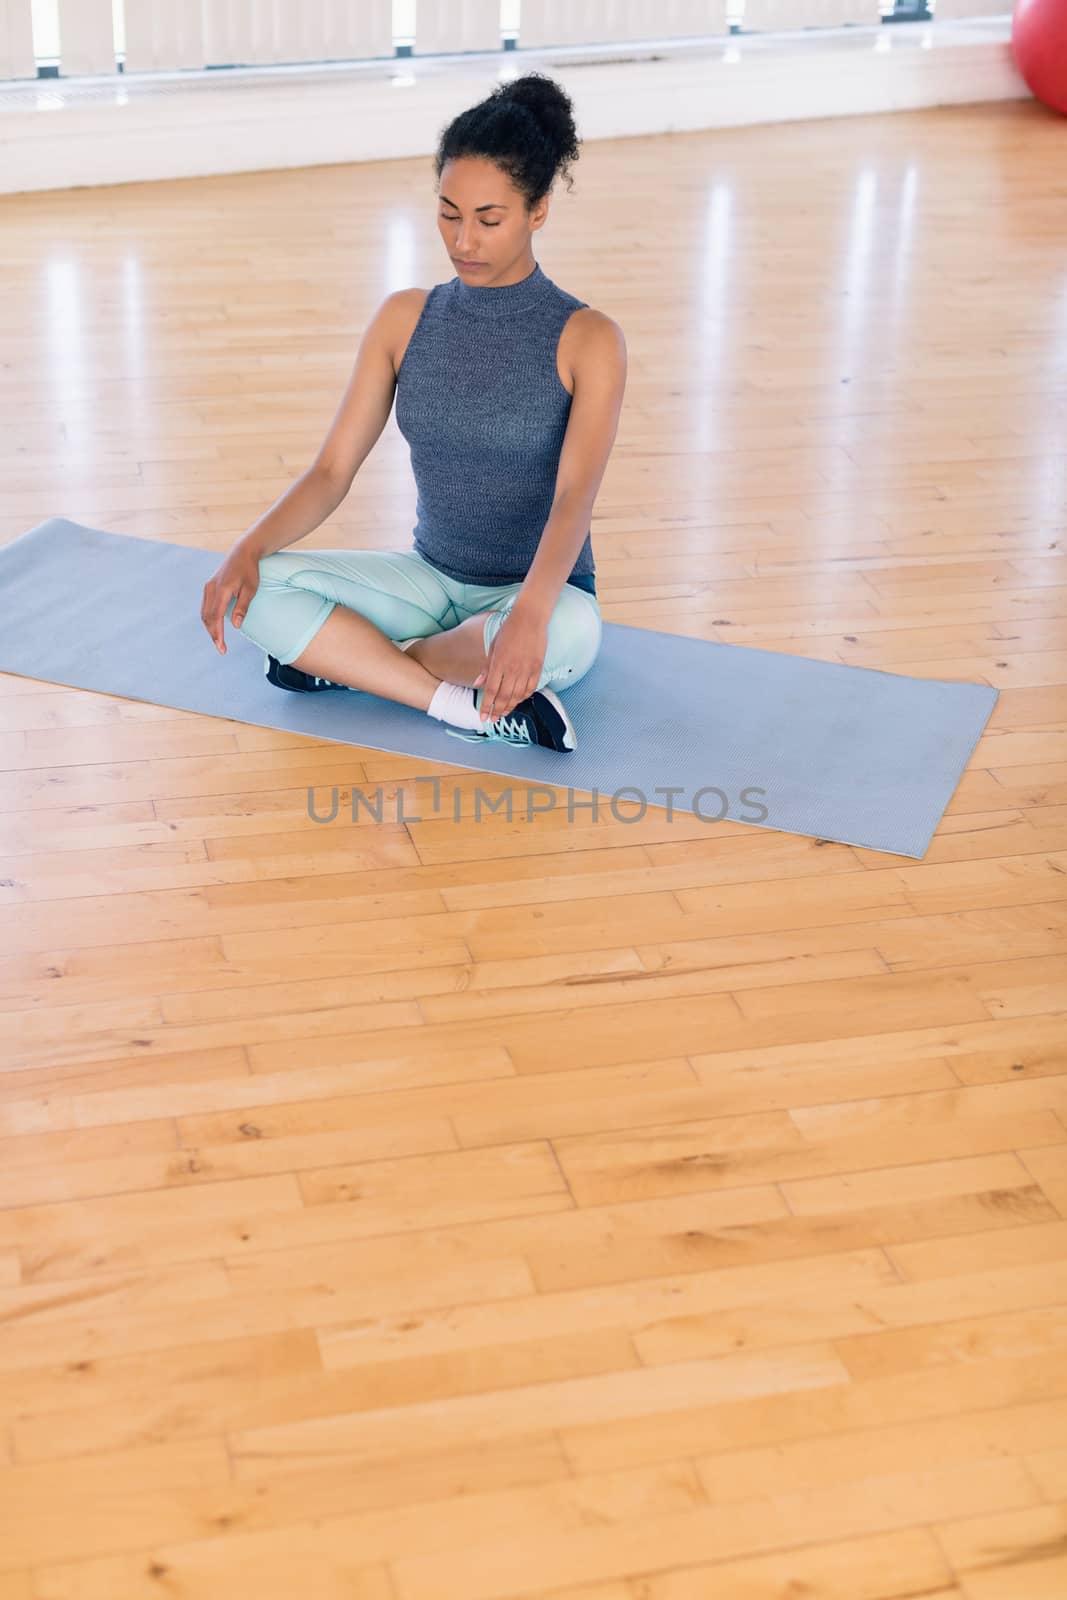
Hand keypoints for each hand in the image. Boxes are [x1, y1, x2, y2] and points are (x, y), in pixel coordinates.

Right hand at [201, 542, 261, 654]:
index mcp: (221, 590)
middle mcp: (211, 589)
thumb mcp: (250, 589)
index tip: (222, 648)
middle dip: (213, 635)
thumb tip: (235, 626)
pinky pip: (205, 607)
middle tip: (221, 649)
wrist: (242, 552)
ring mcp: (208, 587)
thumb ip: (242, 607)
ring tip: (218, 640)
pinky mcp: (209, 587)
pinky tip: (216, 626)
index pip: (216, 618)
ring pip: (204, 613)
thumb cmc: (249, 571)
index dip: (217, 635)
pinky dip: (209, 619)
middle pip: (207, 618)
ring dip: (210, 628)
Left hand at [473, 606, 547, 721]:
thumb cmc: (508, 630)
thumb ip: (486, 667)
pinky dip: (524, 697)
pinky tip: (518, 700)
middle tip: (493, 720)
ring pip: (518, 695)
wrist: (530, 618)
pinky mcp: (538, 668)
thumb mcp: (492, 646)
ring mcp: (526, 669)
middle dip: (497, 711)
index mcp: (498, 663)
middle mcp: (512, 669)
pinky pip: (531, 688)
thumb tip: (477, 684)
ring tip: (504, 713)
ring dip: (510, 707)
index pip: (491, 691)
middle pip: (504, 697)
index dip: (486, 706)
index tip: (483, 717)